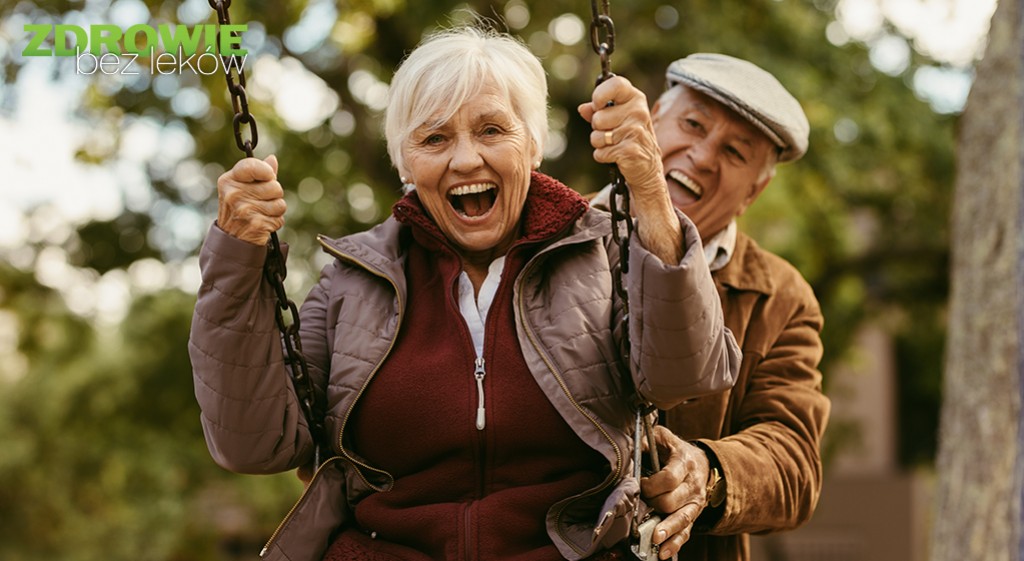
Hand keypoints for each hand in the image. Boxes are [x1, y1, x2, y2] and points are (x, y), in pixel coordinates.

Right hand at [216, 154, 285, 245]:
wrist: (232, 239)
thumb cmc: (240, 209)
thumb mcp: (242, 188)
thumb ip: (258, 173)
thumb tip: (272, 159)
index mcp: (228, 181)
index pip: (252, 165)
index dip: (267, 171)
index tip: (269, 176)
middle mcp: (234, 194)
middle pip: (274, 186)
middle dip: (274, 195)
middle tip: (261, 201)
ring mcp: (244, 210)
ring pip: (280, 203)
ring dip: (276, 210)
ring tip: (262, 213)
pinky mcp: (256, 224)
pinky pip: (280, 218)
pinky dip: (275, 222)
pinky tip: (263, 223)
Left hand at [578, 76, 681, 263]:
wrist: (648, 170)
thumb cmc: (630, 141)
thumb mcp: (618, 121)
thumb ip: (599, 111)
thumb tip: (583, 108)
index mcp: (636, 99)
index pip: (616, 84)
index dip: (600, 94)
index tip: (596, 104)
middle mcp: (638, 112)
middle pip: (597, 117)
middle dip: (598, 129)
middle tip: (612, 134)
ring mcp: (635, 132)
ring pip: (596, 136)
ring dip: (599, 144)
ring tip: (615, 146)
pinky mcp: (629, 151)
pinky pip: (599, 152)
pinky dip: (603, 157)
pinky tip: (617, 157)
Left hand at [640, 425, 710, 558]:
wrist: (702, 462)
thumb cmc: (675, 450)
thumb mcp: (663, 438)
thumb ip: (646, 441)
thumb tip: (628, 451)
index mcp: (684, 463)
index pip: (668, 478)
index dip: (651, 484)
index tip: (639, 483)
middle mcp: (693, 485)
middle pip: (671, 501)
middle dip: (653, 504)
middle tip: (642, 501)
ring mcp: (695, 503)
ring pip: (682, 519)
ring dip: (666, 530)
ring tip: (654, 539)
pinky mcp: (693, 515)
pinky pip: (686, 532)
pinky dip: (675, 544)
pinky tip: (663, 552)